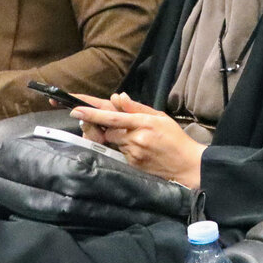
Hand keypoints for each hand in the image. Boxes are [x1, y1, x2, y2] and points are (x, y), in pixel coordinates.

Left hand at [71, 92, 205, 187]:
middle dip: (106, 126)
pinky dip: (125, 148)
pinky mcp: (132, 165)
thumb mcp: (159, 117)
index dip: (92, 113)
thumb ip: (136, 107)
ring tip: (137, 138)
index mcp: (143, 122)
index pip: (111, 117)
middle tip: (114, 123)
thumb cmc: (174, 138)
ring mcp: (133, 153)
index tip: (76, 109)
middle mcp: (136, 138)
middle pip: (107, 130)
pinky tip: (141, 149)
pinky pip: (120, 153)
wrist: (186, 165)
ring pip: (113, 142)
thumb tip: (118, 97)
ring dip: (117, 138)